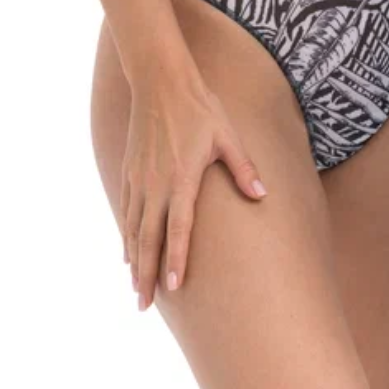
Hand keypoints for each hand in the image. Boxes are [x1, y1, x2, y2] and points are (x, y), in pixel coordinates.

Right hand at [120, 52, 266, 308]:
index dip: (176, 258)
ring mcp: (139, 179)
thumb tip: (262, 194)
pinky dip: (125, 236)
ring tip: (136, 290)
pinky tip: (126, 254)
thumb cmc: (200, 108)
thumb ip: (243, 167)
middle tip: (143, 306)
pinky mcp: (130, 171)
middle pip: (148, 238)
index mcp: (181, 178)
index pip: (179, 227)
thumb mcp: (228, 136)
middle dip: (147, 274)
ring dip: (134, 261)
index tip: (174, 287)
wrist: (160, 82)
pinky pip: (125, 211)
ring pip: (133, 229)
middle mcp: (155, 184)